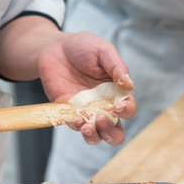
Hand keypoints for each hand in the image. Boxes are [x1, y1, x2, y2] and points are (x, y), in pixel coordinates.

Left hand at [37, 31, 135, 145]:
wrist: (55, 48)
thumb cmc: (83, 47)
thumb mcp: (102, 50)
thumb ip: (116, 66)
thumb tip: (129, 85)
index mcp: (116, 92)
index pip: (128, 109)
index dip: (126, 110)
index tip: (116, 105)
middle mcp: (103, 106)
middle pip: (115, 131)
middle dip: (111, 133)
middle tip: (101, 120)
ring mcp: (85, 111)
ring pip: (96, 135)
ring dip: (94, 136)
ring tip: (87, 126)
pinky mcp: (67, 111)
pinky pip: (74, 125)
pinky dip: (75, 125)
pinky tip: (74, 118)